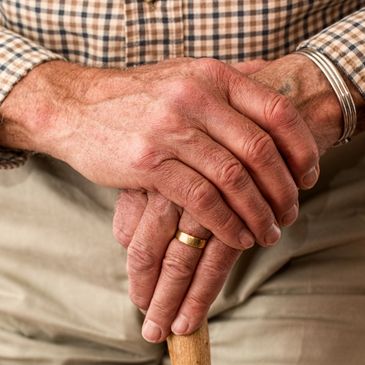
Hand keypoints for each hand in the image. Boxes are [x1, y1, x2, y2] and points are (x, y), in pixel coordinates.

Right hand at [113, 55, 364, 342]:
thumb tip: (269, 74)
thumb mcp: (182, 75)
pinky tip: (237, 237)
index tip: (308, 176)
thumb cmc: (136, 98)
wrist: (77, 108)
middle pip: (259, 149)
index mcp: (211, 76)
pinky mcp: (149, 163)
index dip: (301, 147)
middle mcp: (194, 98)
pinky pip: (201, 198)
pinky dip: (226, 223)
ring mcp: (170, 130)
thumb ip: (225, 79)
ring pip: (232, 178)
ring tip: (268, 232)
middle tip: (289, 214)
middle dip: (282, 189)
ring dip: (257, 212)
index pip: (276, 110)